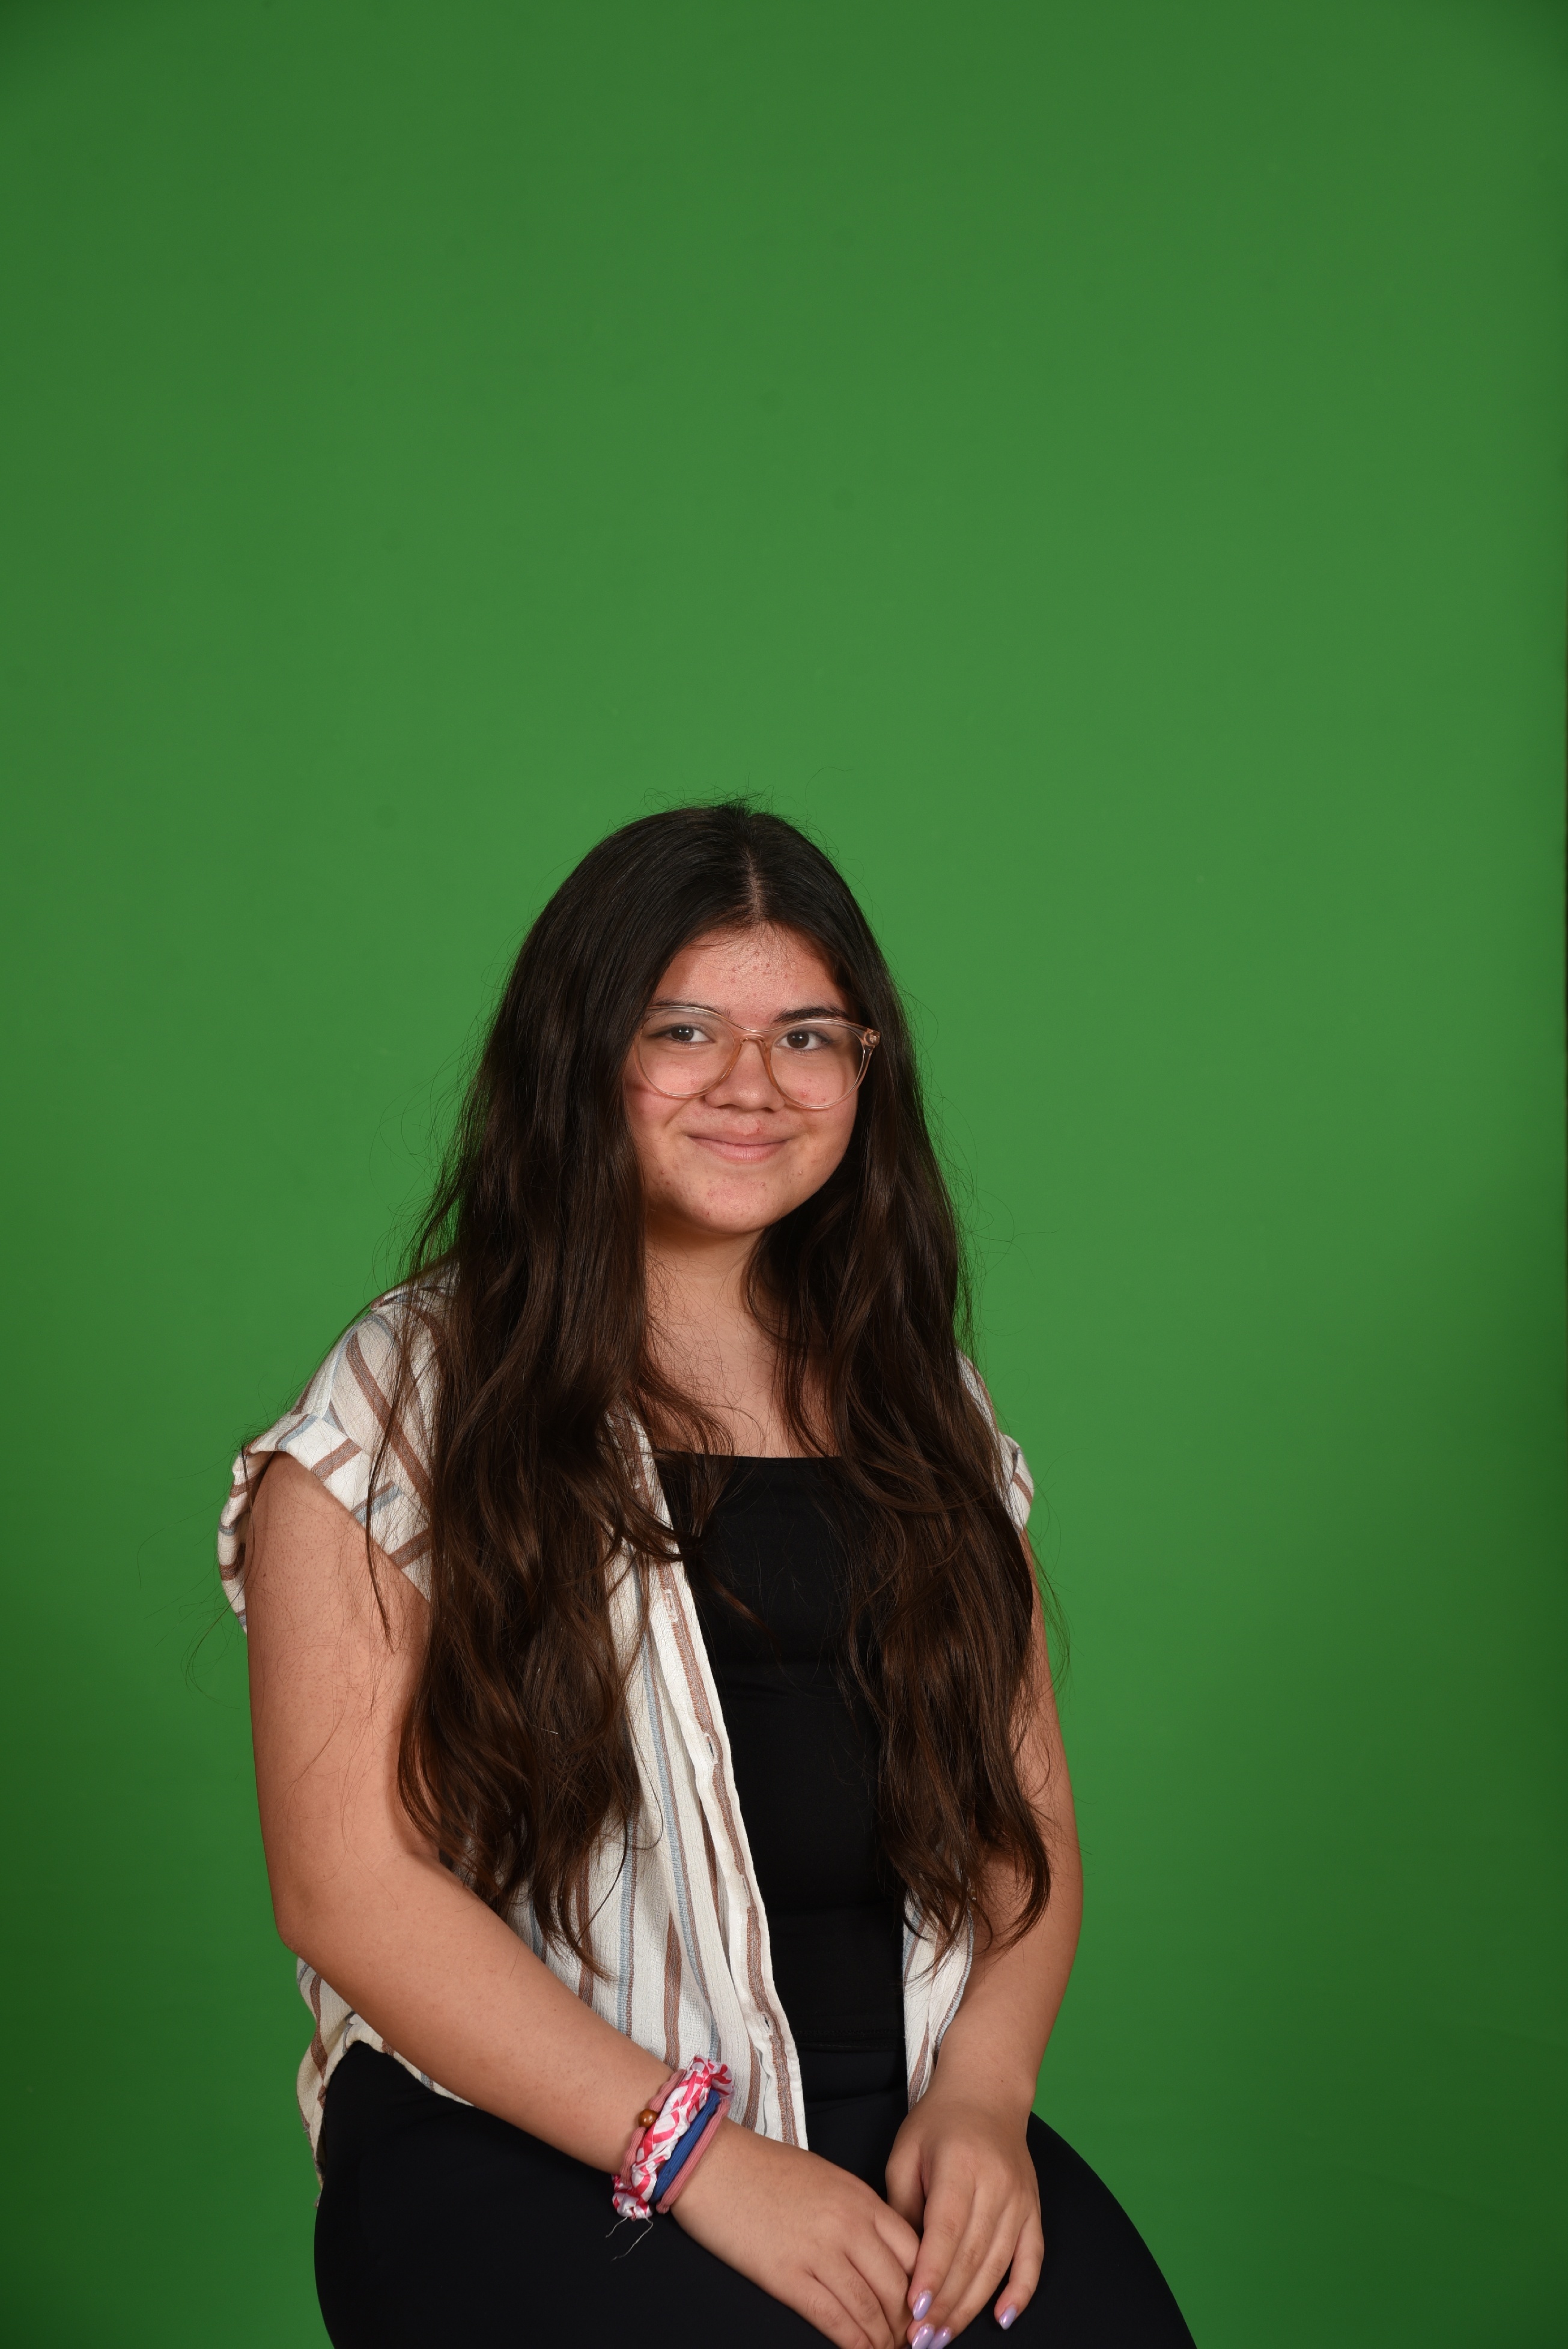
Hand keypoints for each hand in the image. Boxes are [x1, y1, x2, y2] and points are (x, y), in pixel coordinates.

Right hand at [674, 2118, 919, 2348]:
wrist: (712, 2163)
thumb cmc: (764, 2168)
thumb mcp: (826, 2179)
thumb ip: (857, 2212)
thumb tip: (880, 2252)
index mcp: (861, 2197)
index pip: (914, 2251)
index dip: (924, 2288)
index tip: (923, 2310)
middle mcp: (849, 2225)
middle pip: (897, 2286)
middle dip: (907, 2323)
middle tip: (909, 2343)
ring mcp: (819, 2251)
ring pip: (869, 2308)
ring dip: (883, 2339)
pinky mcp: (788, 2276)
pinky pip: (833, 2319)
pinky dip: (854, 2343)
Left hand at [884, 2085, 1042, 2343]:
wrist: (986, 2095)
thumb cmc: (938, 2124)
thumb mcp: (906, 2154)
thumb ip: (902, 2206)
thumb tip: (898, 2264)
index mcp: (960, 2164)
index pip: (947, 2228)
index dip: (931, 2271)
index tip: (914, 2308)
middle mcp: (996, 2183)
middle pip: (972, 2255)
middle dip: (946, 2302)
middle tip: (921, 2339)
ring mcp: (1020, 2198)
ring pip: (998, 2264)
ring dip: (971, 2307)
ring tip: (944, 2336)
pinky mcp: (1033, 2210)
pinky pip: (1032, 2258)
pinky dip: (1021, 2292)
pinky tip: (1003, 2318)